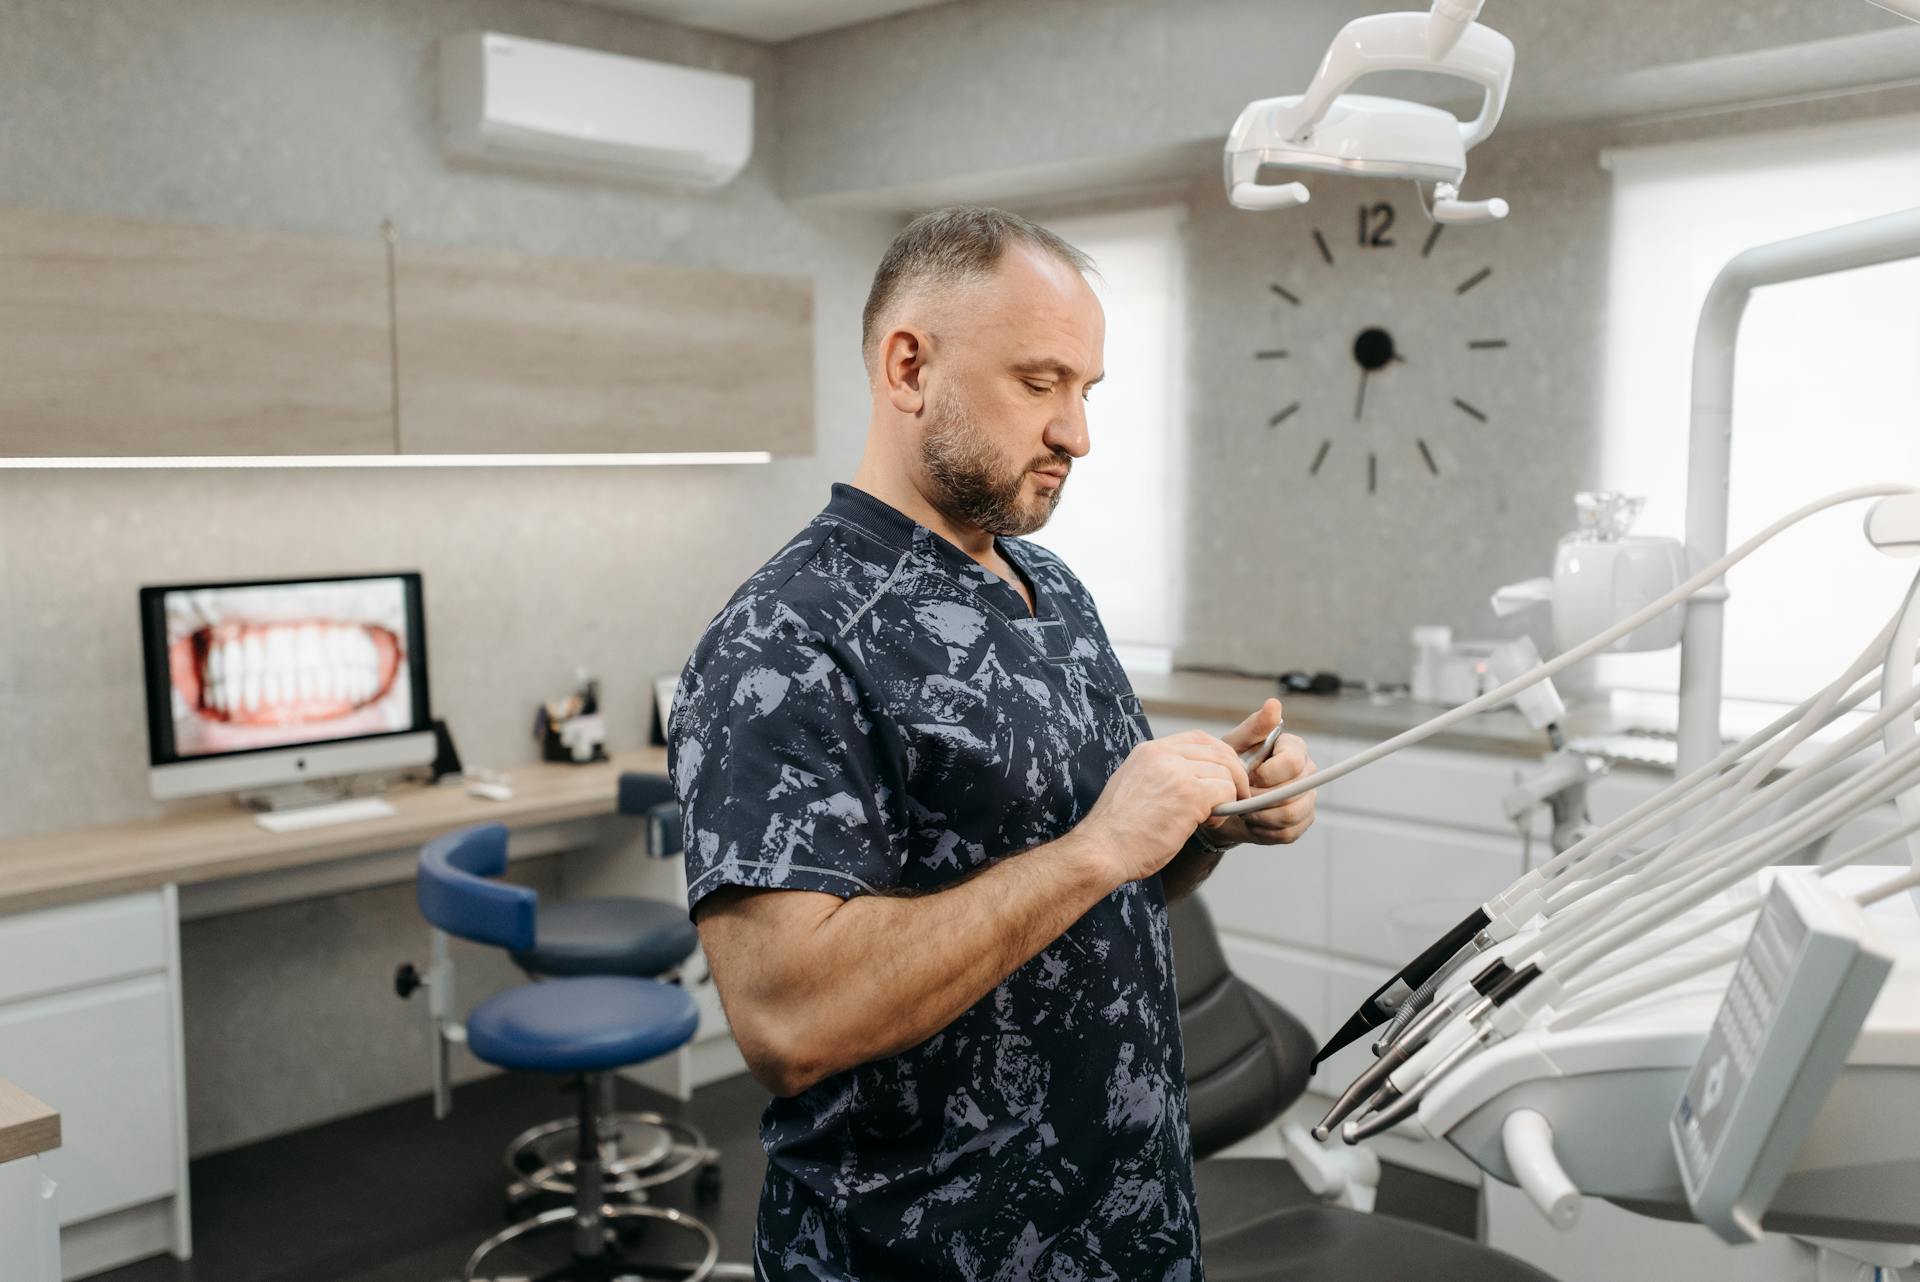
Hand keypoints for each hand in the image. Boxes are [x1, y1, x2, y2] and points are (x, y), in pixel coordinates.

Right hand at [1077, 731, 1249, 886]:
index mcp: (1149, 751)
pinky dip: (1226, 810)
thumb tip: (1191, 779)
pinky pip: (1226, 793)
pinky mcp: (1190, 795)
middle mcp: (1164, 755)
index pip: (1198, 738)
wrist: (1103, 850)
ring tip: (1210, 818)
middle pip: (1218, 751)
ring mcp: (1178, 773)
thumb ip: (1161, 776)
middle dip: (1233, 774)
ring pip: (1226, 773)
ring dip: (1228, 796)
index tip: (1225, 774)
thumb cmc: (1117, 831)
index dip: (1219, 755)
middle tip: (1233, 797)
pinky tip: (1207, 824)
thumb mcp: (1134, 786)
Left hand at [1214, 698, 1317, 846]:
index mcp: (1294, 749)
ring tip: (1244, 809)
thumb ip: (1254, 727)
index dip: (1268, 774)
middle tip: (1241, 797)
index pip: (1294, 761)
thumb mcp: (1234, 746)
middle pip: (1293, 790)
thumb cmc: (1228, 768)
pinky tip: (1252, 822)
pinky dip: (1264, 830)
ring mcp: (1307, 799)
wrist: (1221, 802)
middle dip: (1261, 797)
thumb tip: (1274, 704)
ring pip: (1291, 813)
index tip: (1249, 777)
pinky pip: (1287, 832)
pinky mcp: (1301, 823)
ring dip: (1261, 815)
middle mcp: (1306, 773)